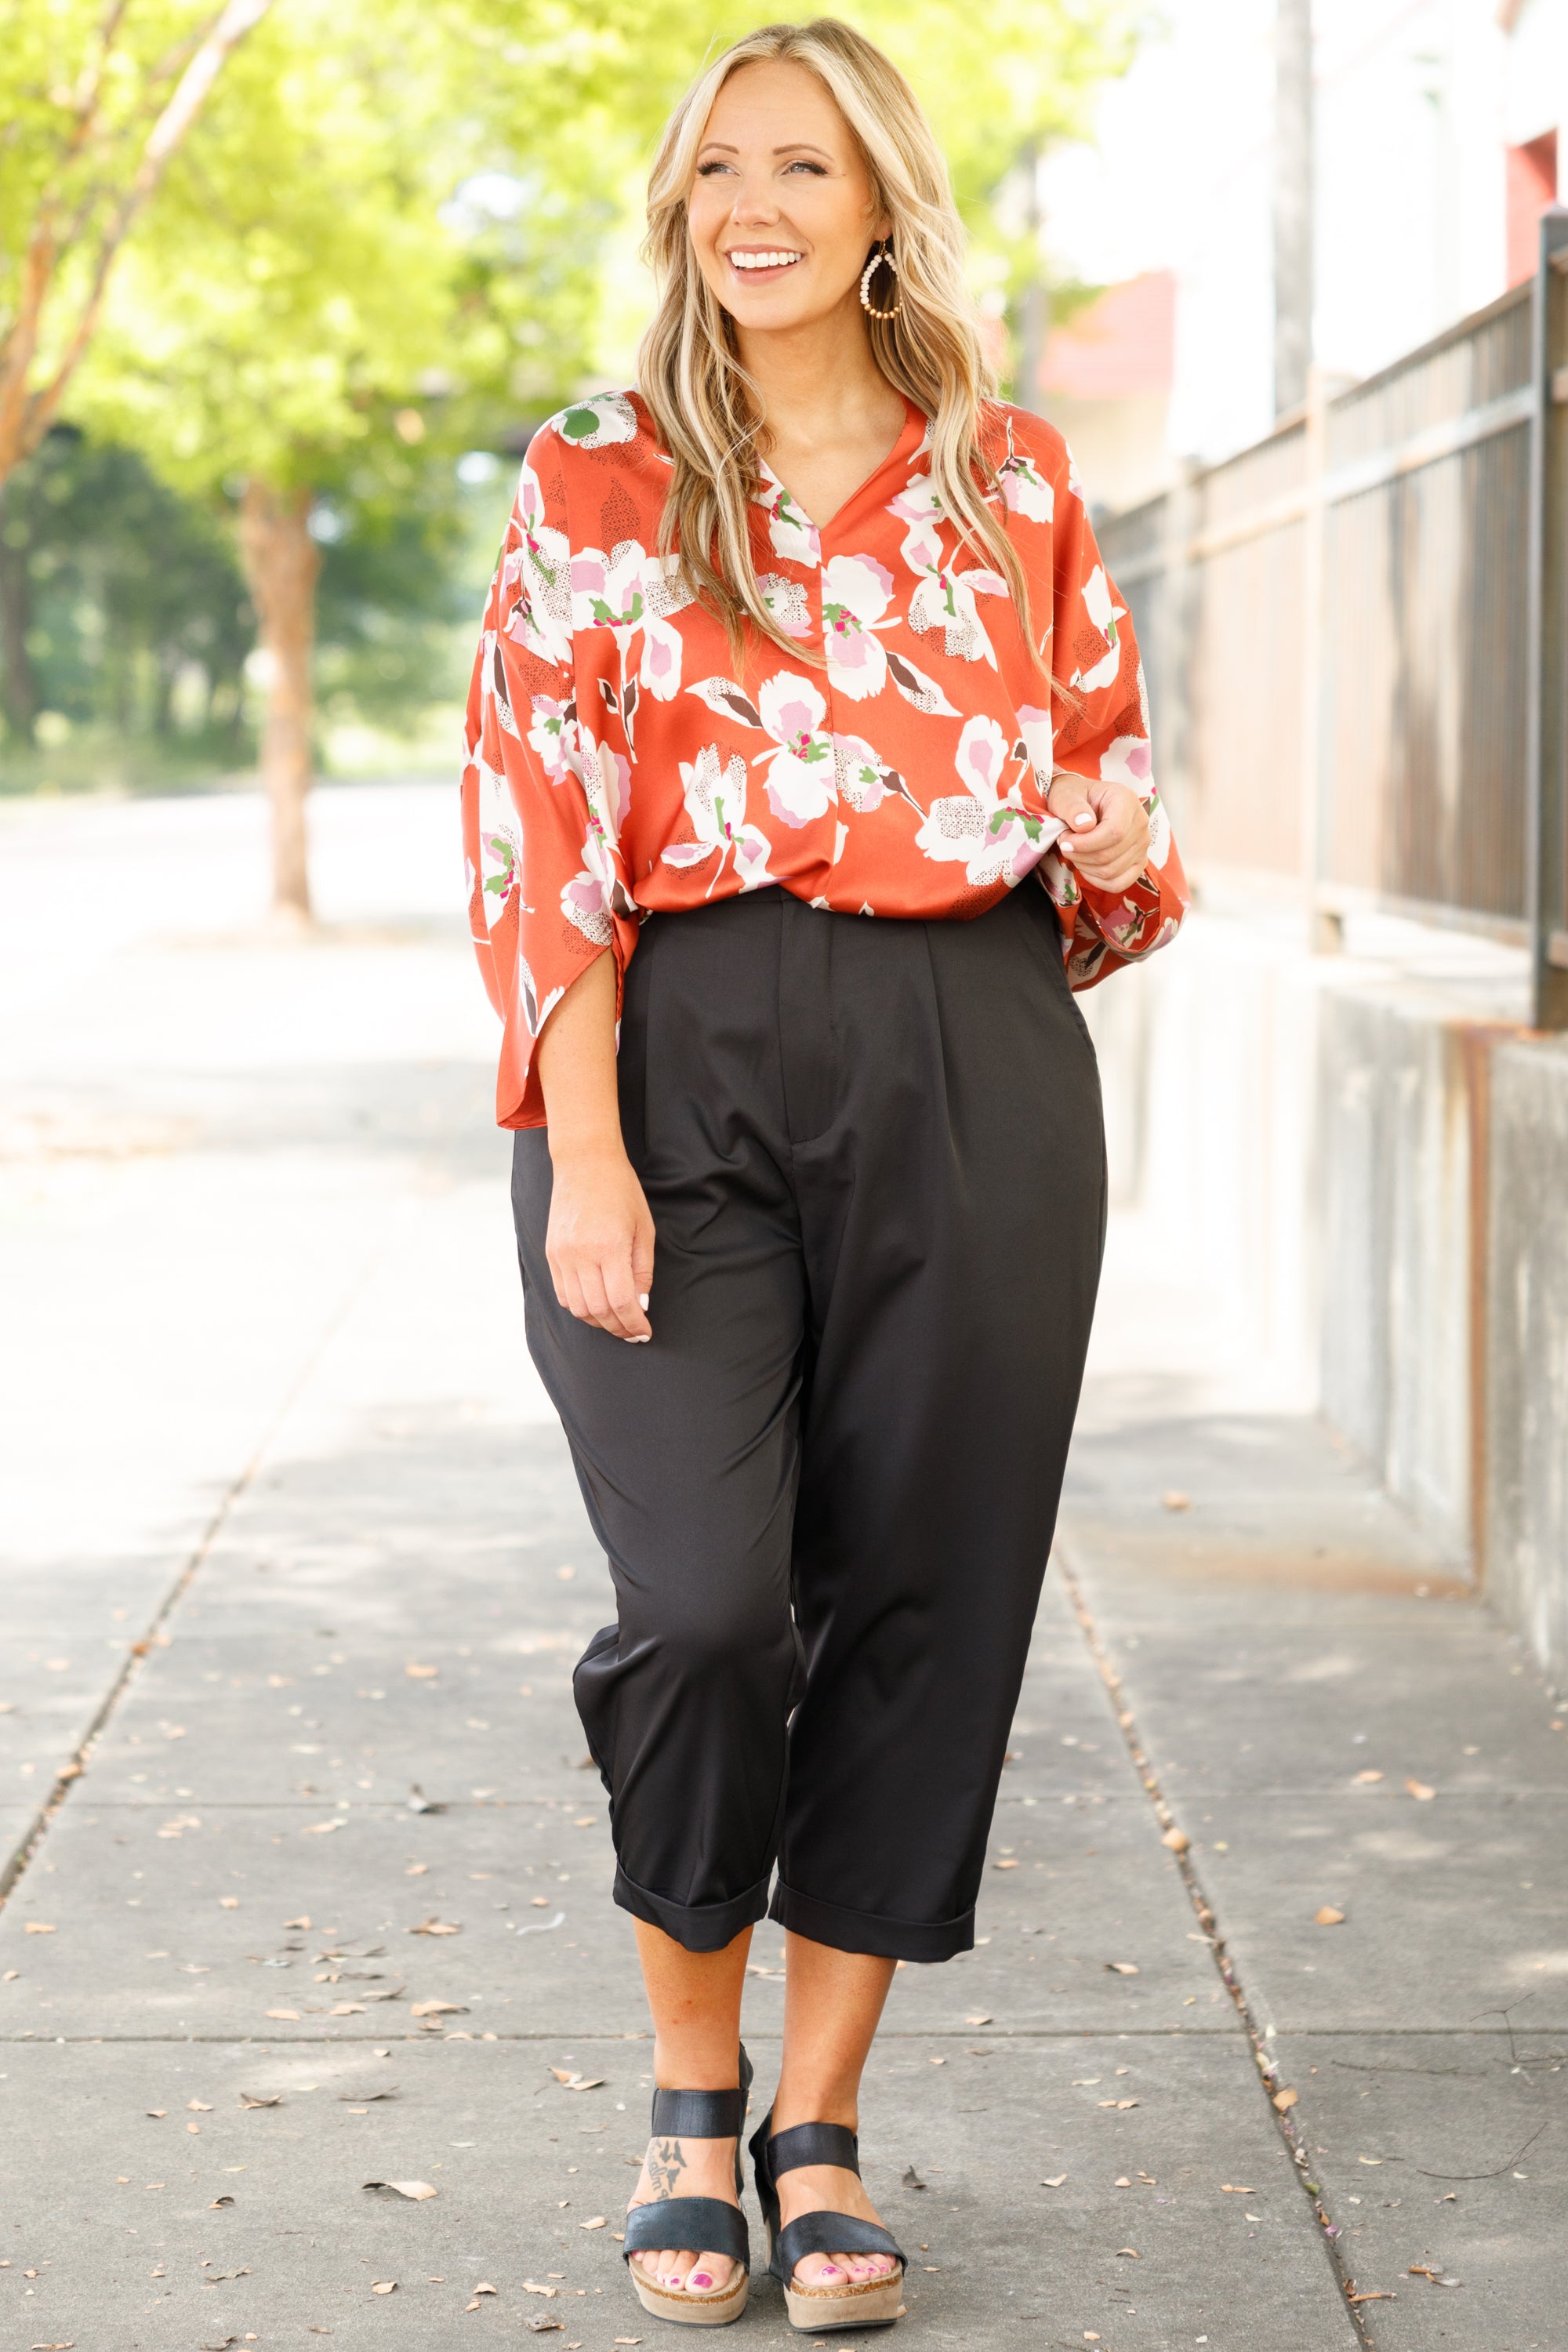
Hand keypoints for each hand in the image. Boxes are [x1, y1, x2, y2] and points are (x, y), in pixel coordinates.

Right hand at [545, 1143, 655, 1341]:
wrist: (585, 1163)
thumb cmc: (621, 1191)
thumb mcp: (644, 1229)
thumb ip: (642, 1270)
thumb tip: (640, 1305)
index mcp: (609, 1246)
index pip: (621, 1302)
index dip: (634, 1324)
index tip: (644, 1333)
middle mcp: (581, 1254)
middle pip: (598, 1310)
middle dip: (618, 1328)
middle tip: (633, 1332)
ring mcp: (562, 1255)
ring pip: (577, 1307)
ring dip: (598, 1321)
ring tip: (615, 1321)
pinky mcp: (550, 1253)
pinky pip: (562, 1293)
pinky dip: (579, 1307)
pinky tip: (595, 1306)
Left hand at [1046, 775, 1150, 892]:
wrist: (1082, 803)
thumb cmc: (1074, 798)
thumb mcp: (1066, 796)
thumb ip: (1072, 807)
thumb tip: (1084, 825)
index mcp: (1126, 800)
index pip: (1114, 832)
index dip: (1086, 843)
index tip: (1064, 841)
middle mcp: (1140, 822)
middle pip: (1110, 855)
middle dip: (1080, 855)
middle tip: (1065, 843)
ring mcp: (1142, 845)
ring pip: (1111, 871)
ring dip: (1085, 866)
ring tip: (1074, 850)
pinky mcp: (1138, 862)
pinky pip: (1118, 883)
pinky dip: (1097, 880)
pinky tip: (1085, 865)